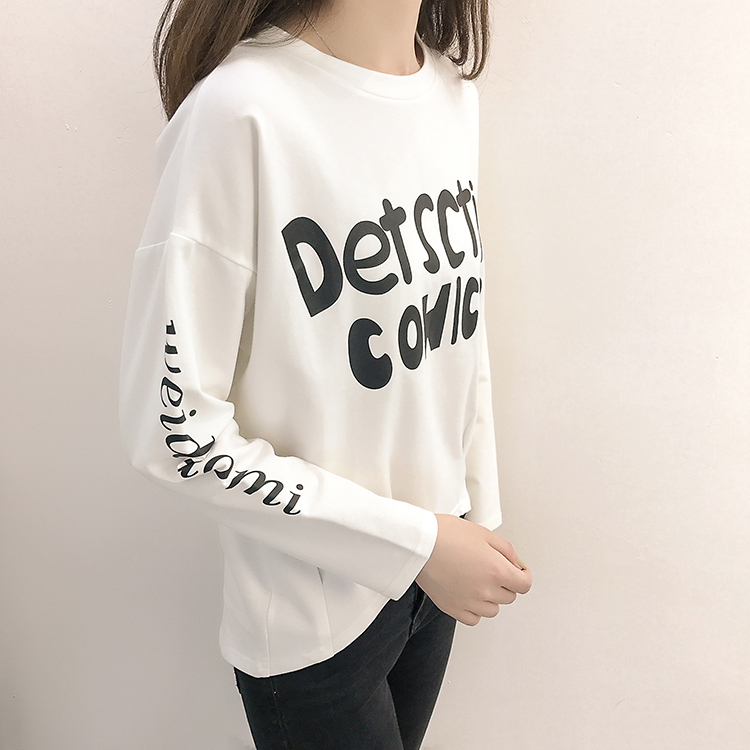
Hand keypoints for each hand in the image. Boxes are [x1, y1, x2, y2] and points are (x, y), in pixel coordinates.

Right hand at [415, 514, 531, 625]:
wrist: (419, 544)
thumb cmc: (446, 534)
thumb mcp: (484, 533)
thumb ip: (506, 550)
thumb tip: (516, 563)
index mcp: (497, 571)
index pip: (524, 585)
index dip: (523, 576)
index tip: (518, 571)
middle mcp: (486, 591)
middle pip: (509, 597)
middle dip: (505, 583)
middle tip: (491, 569)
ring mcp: (469, 603)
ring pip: (493, 610)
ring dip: (490, 597)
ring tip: (477, 581)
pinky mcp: (453, 609)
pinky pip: (473, 619)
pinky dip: (475, 609)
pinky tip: (468, 595)